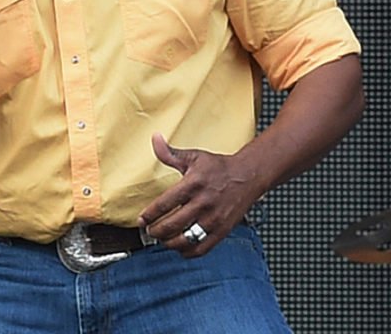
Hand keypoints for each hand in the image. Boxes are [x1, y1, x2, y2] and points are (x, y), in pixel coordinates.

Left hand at [138, 133, 266, 257]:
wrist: (248, 176)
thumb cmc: (219, 167)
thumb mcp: (194, 157)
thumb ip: (170, 153)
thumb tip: (155, 139)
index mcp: (194, 184)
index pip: (164, 204)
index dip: (149, 215)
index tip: (142, 220)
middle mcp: (204, 203)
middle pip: (171, 225)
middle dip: (155, 231)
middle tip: (150, 230)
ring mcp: (214, 219)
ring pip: (184, 240)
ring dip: (168, 243)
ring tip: (163, 238)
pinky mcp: (222, 231)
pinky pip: (200, 249)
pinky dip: (186, 251)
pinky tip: (181, 245)